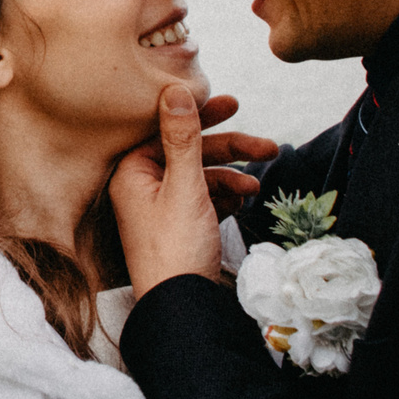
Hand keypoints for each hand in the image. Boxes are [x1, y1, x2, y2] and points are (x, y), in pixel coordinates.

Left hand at [113, 85, 275, 296]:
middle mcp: (140, 188)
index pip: (167, 130)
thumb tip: (174, 89)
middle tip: (267, 146)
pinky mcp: (177, 229)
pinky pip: (203, 201)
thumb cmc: (176, 250)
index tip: (232, 104)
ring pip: (200, 178)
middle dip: (229, 151)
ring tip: (256, 188)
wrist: (181, 309)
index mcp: (131, 173)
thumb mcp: (184, 187)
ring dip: (231, 178)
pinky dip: (224, 199)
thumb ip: (182, 137)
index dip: (201, 116)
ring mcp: (159, 210)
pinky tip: (242, 203)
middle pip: (189, 154)